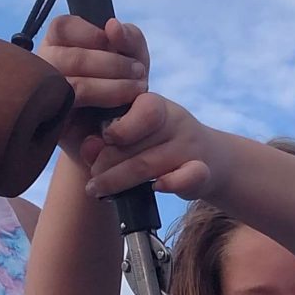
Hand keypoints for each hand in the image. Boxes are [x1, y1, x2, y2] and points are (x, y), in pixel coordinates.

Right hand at [37, 15, 149, 149]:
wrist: (124, 134)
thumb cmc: (123, 86)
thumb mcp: (132, 57)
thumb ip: (128, 37)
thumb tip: (112, 25)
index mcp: (57, 45)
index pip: (62, 27)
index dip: (91, 33)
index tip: (115, 43)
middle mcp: (45, 68)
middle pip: (71, 58)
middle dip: (112, 64)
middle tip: (139, 73)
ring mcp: (45, 97)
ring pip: (73, 85)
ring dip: (112, 87)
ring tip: (136, 90)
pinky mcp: (54, 124)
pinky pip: (72, 115)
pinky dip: (101, 108)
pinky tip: (120, 110)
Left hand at [83, 93, 223, 201]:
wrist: (206, 156)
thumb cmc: (155, 141)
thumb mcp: (132, 131)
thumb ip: (106, 137)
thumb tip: (88, 148)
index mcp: (156, 105)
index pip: (144, 111)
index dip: (120, 129)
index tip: (104, 140)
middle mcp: (176, 123)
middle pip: (136, 146)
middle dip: (106, 164)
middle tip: (92, 179)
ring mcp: (190, 148)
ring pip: (149, 165)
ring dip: (118, 181)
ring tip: (97, 190)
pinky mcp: (202, 173)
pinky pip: (188, 178)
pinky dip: (170, 183)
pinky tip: (155, 188)